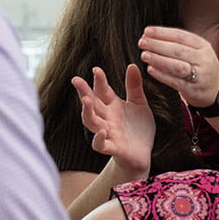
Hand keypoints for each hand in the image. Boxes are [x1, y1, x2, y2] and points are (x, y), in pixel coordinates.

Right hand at [72, 63, 153, 179]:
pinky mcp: (113, 148)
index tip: (96, 69)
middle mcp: (107, 118)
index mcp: (112, 106)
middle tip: (76, 80)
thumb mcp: (139, 104)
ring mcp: (108, 133)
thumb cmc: (138, 129)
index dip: (98, 80)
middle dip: (83, 92)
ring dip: (87, 112)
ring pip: (91, 122)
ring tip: (87, 100)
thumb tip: (132, 65)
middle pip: (91, 104)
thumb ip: (134, 86)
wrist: (142, 154)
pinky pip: (101, 145)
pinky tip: (102, 131)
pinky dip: (99, 139)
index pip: (102, 91)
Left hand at [138, 26, 218, 107]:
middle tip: (142, 42)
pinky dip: (161, 75)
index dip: (162, 33)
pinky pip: (175, 81)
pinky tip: (151, 70)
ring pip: (177, 66)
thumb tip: (152, 36)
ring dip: (158, 60)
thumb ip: (179, 44)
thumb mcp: (198, 51)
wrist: (217, 89)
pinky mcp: (193, 89)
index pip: (181, 36)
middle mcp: (203, 59)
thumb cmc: (201, 67)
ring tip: (144, 55)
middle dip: (157, 45)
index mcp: (203, 46)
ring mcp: (199, 75)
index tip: (147, 31)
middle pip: (178, 50)